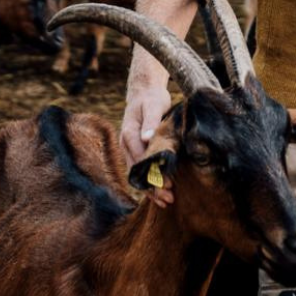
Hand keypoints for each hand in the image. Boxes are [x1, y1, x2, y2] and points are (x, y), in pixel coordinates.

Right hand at [121, 76, 176, 205]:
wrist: (144, 92)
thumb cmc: (151, 98)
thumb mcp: (153, 106)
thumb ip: (151, 122)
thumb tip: (147, 138)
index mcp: (129, 134)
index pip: (140, 160)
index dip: (152, 174)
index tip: (166, 185)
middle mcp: (126, 144)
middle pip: (137, 171)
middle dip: (152, 187)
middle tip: (169, 199)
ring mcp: (129, 149)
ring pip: (138, 174)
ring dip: (151, 189)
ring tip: (166, 202)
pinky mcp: (135, 151)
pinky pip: (140, 170)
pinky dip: (149, 182)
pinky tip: (160, 193)